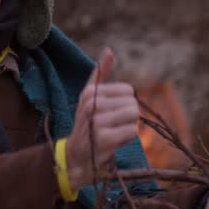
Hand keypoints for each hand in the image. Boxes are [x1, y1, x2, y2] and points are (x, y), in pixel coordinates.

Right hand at [65, 48, 139, 189]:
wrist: (75, 157)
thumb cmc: (86, 124)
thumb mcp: (89, 97)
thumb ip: (99, 74)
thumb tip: (109, 51)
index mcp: (90, 92)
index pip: (128, 91)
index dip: (124, 104)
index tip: (109, 114)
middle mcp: (91, 105)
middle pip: (133, 103)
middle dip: (127, 117)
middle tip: (112, 126)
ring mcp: (97, 122)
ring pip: (134, 117)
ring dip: (128, 127)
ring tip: (113, 133)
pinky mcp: (104, 139)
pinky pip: (132, 132)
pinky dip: (127, 139)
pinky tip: (113, 143)